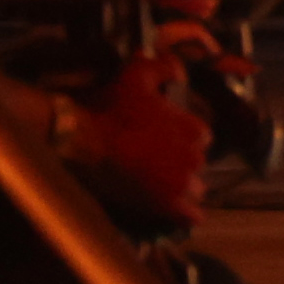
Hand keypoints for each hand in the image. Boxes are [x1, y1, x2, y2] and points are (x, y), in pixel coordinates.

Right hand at [55, 53, 212, 232]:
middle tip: (157, 160)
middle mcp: (195, 157)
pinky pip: (188, 216)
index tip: (166, 138)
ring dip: (182, 186)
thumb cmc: (111, 108)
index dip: (183, 137)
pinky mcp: (163, 206)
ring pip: (193, 188)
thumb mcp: (138, 75)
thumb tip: (178, 67)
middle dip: (181, 162)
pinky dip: (186, 215)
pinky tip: (183, 215)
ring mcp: (180, 184)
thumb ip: (164, 67)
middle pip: (196, 163)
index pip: (201, 136)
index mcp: (195, 128)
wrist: (82, 142)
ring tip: (161, 184)